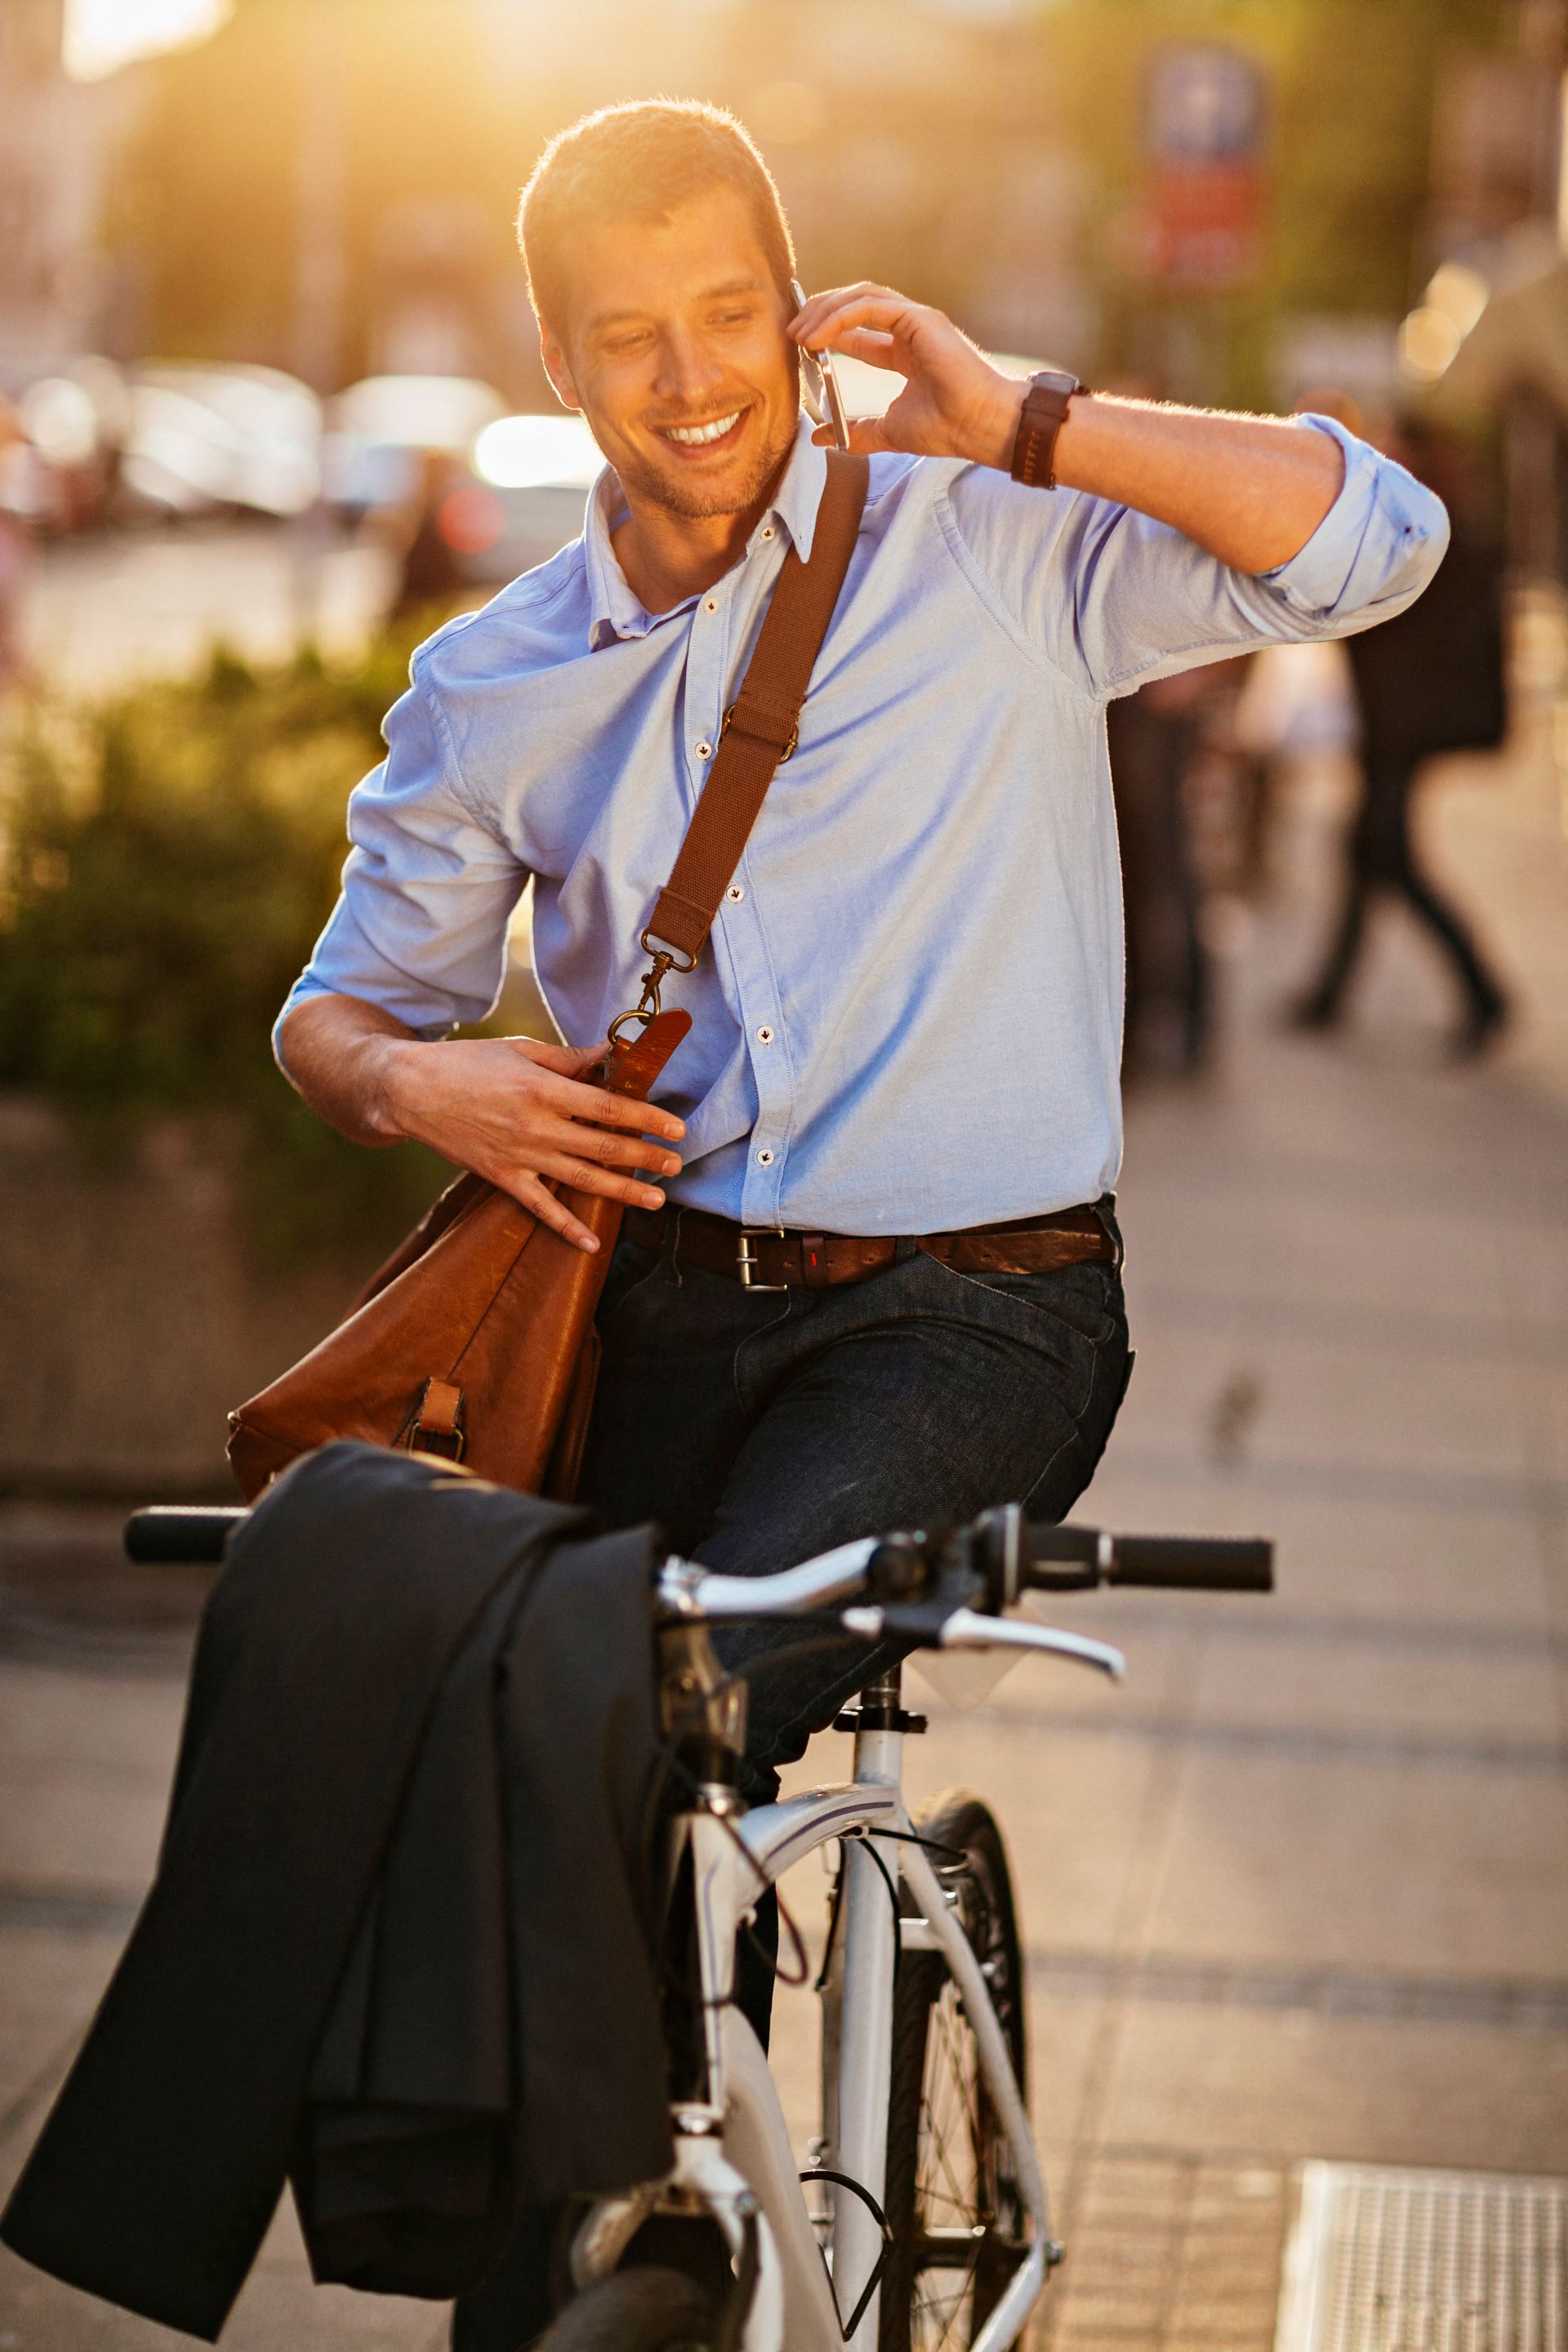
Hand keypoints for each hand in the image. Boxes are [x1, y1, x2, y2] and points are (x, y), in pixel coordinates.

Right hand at [382, 1033, 684, 1253]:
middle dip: (645, 1158)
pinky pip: (539, 1207)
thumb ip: (569, 1059)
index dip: (647, 1118)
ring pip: (581, 1179)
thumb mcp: (521, 1050)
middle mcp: (536, 1125)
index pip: (609, 1107)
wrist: (411, 1090)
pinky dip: (565, 1228)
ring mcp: (519, 1155)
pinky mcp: (501, 1176)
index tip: (676, 1128)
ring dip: (622, 1192)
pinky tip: (591, 1244)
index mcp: (544, 1088)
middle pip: (603, 1146)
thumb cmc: (468, 1063)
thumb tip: (610, 1056)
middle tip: (676, 1166)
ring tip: (655, 1200)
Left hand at [790, 282, 1023, 469]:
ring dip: (825, 311)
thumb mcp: (888, 431)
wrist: (979, 426)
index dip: (826, 332)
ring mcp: (915, 320)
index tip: (799, 345)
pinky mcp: (918, 318)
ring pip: (860, 297)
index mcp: (904, 351)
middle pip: (854, 305)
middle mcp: (909, 329)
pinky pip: (869, 307)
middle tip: (792, 333)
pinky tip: (819, 338)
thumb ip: (855, 432)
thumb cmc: (946, 428)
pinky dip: (840, 318)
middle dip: (819, 314)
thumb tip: (819, 438)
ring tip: (799, 334)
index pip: (857, 330)